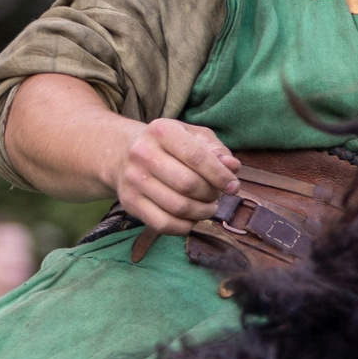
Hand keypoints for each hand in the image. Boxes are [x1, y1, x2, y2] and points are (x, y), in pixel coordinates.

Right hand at [112, 117, 240, 233]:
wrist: (123, 153)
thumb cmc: (170, 145)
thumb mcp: (194, 136)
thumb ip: (217, 150)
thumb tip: (233, 167)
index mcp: (162, 131)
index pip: (197, 157)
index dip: (220, 175)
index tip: (234, 187)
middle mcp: (143, 153)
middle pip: (188, 184)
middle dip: (211, 194)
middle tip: (217, 195)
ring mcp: (133, 179)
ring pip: (178, 207)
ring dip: (202, 212)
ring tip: (208, 206)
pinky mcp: (129, 202)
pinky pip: (163, 224)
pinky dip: (185, 227)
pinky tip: (192, 218)